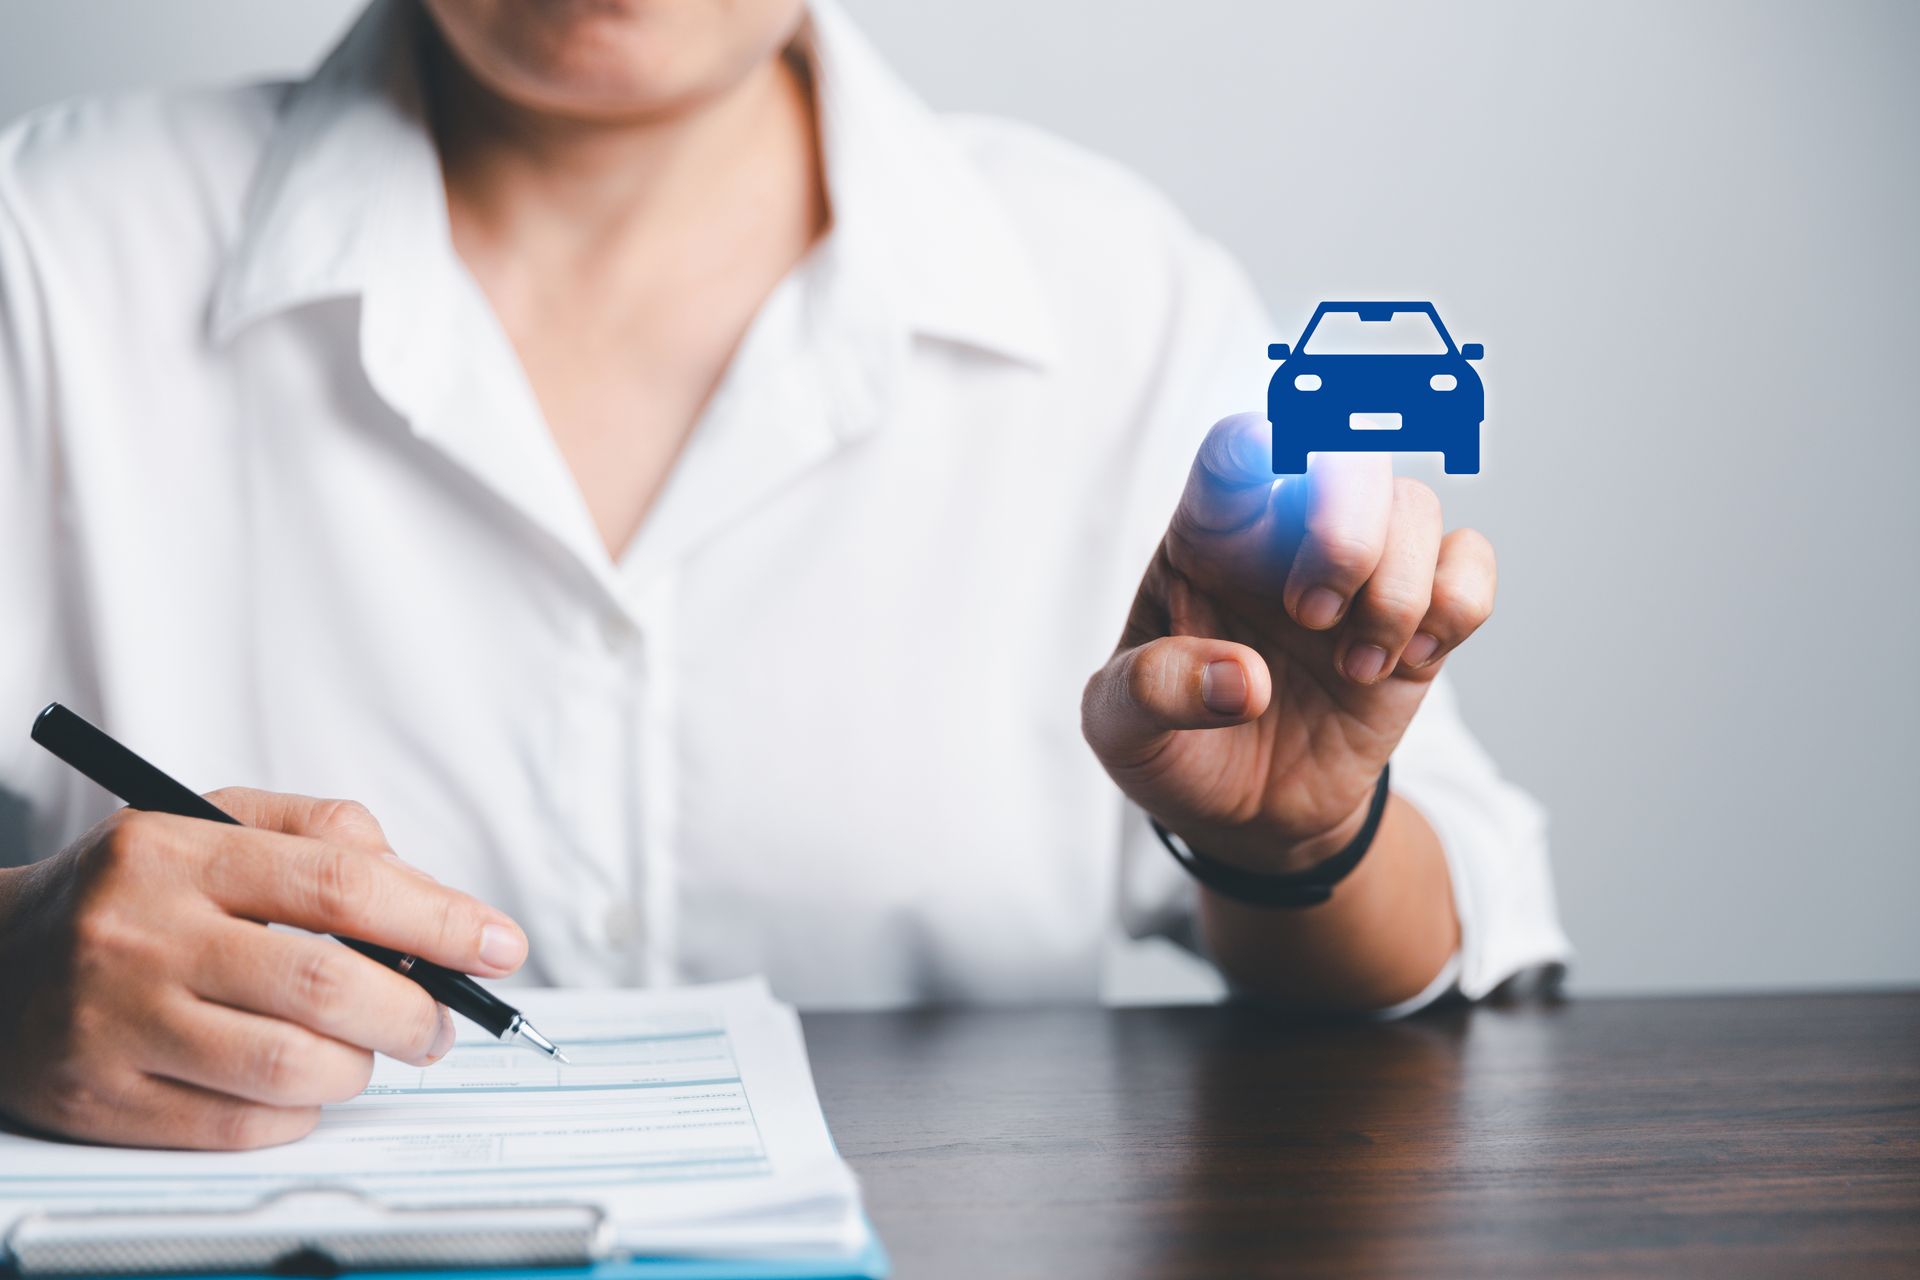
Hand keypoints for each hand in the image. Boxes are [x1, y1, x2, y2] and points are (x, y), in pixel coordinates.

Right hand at [0, 790, 527, 1148]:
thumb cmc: (137, 890)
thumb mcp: (218, 823)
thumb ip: (328, 835)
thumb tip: (429, 893)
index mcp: (180, 854)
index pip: (341, 886)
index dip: (441, 920)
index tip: (501, 945)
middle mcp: (143, 936)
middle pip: (327, 987)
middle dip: (416, 1013)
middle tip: (441, 1023)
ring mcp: (117, 1025)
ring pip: (292, 1069)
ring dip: (361, 1067)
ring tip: (367, 1050)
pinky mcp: (103, 1103)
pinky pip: (242, 1127)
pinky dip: (300, 1114)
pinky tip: (300, 1087)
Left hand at [1083, 413, 1496, 871]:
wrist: (1242, 818)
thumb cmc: (1172, 746)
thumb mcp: (1120, 728)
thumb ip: (1152, 692)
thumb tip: (1241, 681)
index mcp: (1206, 539)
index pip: (1240, 450)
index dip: (1265, 453)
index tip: (1270, 526)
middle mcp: (1288, 539)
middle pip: (1345, 458)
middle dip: (1346, 530)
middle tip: (1311, 614)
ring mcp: (1359, 576)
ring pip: (1415, 507)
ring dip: (1397, 589)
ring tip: (1355, 668)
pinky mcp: (1416, 623)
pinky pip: (1469, 565)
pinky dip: (1455, 606)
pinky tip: (1406, 663)